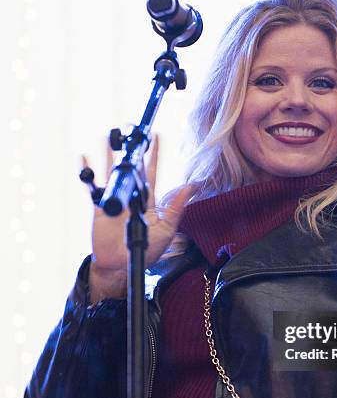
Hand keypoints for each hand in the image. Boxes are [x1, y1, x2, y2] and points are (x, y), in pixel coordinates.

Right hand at [82, 135, 194, 301]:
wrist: (121, 265)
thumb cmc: (146, 251)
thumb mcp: (166, 229)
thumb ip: (176, 207)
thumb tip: (191, 187)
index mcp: (148, 200)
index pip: (152, 173)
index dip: (155, 155)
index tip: (157, 137)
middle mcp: (131, 196)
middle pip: (131, 168)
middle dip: (132, 150)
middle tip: (133, 132)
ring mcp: (115, 200)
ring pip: (112, 172)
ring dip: (110, 155)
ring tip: (109, 137)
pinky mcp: (99, 206)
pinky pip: (92, 186)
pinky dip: (87, 173)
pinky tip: (84, 159)